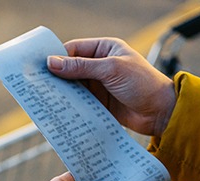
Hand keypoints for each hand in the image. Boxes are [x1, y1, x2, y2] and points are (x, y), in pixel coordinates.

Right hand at [48, 37, 176, 136]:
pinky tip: (60, 109)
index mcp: (105, 49)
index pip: (74, 49)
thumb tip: (52, 63)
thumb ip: (81, 67)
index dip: (58, 57)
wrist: (161, 112)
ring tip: (45, 98)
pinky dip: (71, 105)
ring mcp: (100, 85)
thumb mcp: (111, 70)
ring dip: (63, 93)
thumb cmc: (143, 84)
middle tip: (38, 84)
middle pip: (71, 69)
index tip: (41, 67)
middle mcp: (101, 65)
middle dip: (57, 77)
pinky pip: (81, 102)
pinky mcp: (100, 103)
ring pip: (74, 87)